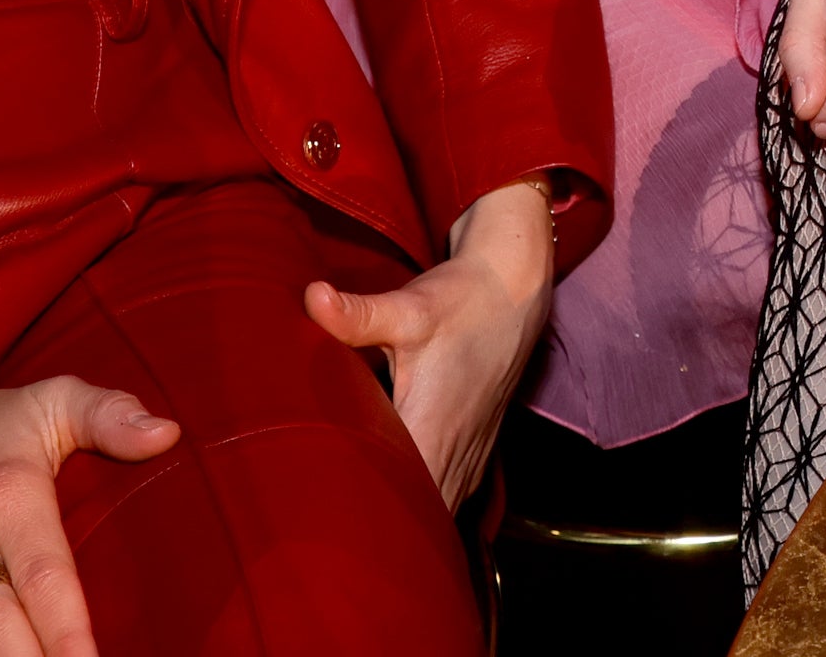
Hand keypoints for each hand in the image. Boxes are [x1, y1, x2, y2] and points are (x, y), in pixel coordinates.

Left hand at [303, 178, 554, 509]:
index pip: (401, 501)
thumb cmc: (459, 302)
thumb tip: (313, 297)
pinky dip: (428, 505)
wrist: (512, 291)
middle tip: (331, 534)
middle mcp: (457, 451)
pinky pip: (452, 494)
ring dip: (406, 523)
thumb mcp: (408, 307)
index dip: (365, 520)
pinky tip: (399, 502)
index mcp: (434, 428)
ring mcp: (471, 454)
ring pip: (439, 512)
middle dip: (380, 532)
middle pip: (420, 520)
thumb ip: (358, 314)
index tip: (329, 527)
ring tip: (358, 529)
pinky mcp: (477, 448)